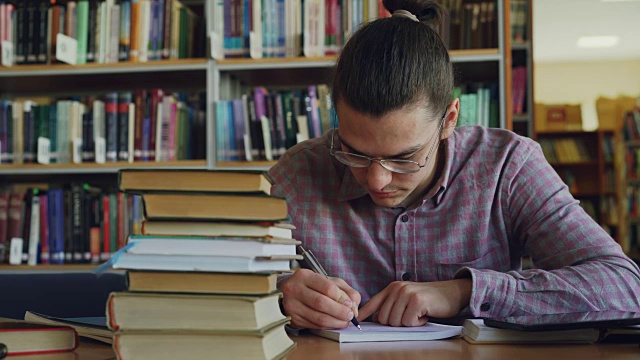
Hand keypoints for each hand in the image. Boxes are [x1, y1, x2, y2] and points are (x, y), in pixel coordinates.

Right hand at [280, 269, 361, 328]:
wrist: (285, 293)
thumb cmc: (309, 286)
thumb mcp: (327, 281)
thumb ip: (344, 290)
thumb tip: (353, 305)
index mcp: (304, 276)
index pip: (327, 288)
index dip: (342, 298)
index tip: (350, 304)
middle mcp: (295, 289)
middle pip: (322, 303)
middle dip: (340, 312)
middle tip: (350, 316)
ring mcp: (292, 305)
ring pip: (319, 318)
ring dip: (336, 322)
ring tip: (345, 321)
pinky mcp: (293, 319)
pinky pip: (315, 325)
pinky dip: (328, 326)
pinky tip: (334, 323)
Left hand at [357, 279, 471, 326]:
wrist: (452, 292)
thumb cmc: (429, 299)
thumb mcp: (406, 298)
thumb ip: (391, 305)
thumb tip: (375, 319)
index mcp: (392, 288)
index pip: (373, 303)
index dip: (363, 314)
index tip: (355, 321)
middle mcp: (397, 289)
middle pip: (383, 318)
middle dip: (396, 323)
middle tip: (410, 316)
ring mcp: (406, 294)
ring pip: (395, 322)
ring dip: (408, 323)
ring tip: (418, 313)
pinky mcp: (417, 301)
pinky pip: (408, 322)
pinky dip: (417, 323)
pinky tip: (424, 315)